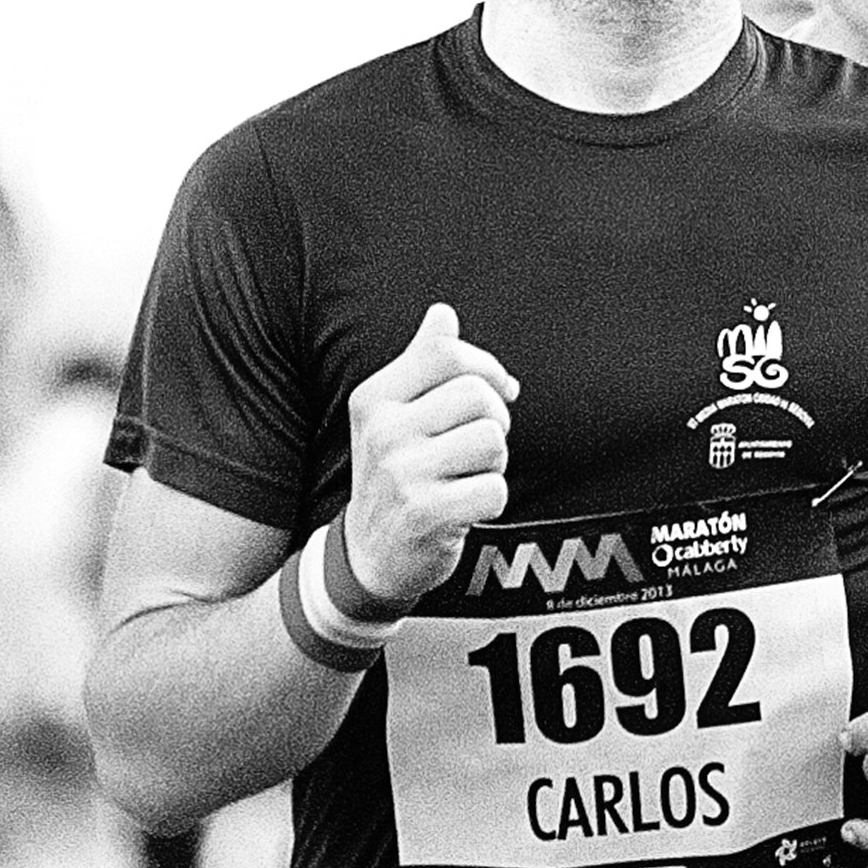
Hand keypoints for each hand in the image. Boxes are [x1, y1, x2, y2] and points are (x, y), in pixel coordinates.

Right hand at [340, 303, 515, 606]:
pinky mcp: (425, 514)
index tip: (498, 392)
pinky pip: (496, 490)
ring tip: (465, 477)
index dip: (488, 370)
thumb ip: (421, 363)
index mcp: (375, 397)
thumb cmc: (397, 475)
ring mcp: (401, 472)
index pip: (448, 354)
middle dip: (495, 422)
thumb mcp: (394, 415)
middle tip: (475, 449)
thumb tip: (443, 313)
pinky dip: (492, 501)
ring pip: (494, 441)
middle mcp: (383, 430)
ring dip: (494, 464)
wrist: (370, 554)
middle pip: (479, 396)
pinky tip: (464, 508)